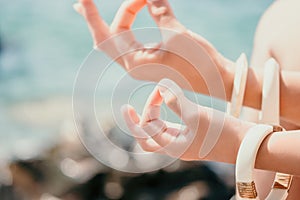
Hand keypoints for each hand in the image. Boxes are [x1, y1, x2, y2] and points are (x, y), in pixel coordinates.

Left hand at [73, 0, 232, 97]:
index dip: (92, 17)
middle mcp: (134, 65)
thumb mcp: (177, 34)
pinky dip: (131, 22)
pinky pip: (133, 38)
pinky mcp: (152, 58)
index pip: (105, 37)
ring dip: (119, 17)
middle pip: (110, 36)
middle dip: (102, 16)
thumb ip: (160, 10)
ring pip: (121, 37)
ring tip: (111, 2)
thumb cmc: (199, 63)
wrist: (216, 79)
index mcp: (135, 63)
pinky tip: (134, 10)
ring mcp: (142, 62)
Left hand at [121, 79, 245, 160]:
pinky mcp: (192, 133)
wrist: (247, 143)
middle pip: (149, 133)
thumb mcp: (197, 115)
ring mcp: (184, 140)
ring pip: (160, 128)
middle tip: (154, 96)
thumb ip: (177, 100)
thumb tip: (161, 87)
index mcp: (173, 147)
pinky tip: (171, 100)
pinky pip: (172, 124)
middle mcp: (175, 146)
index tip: (127, 107)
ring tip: (160, 95)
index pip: (143, 137)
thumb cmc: (223, 133)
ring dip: (157, 112)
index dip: (132, 122)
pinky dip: (168, 111)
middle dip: (145, 115)